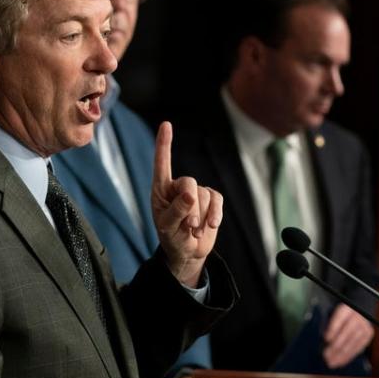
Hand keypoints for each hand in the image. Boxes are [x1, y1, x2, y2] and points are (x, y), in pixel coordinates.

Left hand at [151, 122, 222, 284]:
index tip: (166, 124)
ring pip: (204, 194)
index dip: (164, 144)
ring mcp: (196, 192)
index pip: (162, 163)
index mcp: (161, 189)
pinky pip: (217, 200)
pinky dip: (216, 214)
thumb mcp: (167, 228)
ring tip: (193, 230)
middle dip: (191, 204)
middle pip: (189, 182)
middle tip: (189, 224)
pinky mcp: (211, 201)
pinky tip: (211, 226)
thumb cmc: (171, 238)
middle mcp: (178, 187)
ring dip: (201, 215)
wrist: (188, 253)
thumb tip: (190, 195)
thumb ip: (176, 211)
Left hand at [323, 304, 373, 368]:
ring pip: (352, 343)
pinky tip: (340, 362)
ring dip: (341, 354)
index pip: (340, 318)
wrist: (359, 310)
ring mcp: (364, 327)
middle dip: (336, 346)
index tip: (326, 339)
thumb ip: (328, 324)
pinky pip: (358, 348)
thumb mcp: (333, 312)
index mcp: (347, 308)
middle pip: (347, 333)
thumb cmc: (341, 314)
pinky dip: (348, 356)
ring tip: (330, 362)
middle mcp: (358, 317)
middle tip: (325, 355)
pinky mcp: (368, 336)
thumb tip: (326, 340)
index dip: (334, 329)